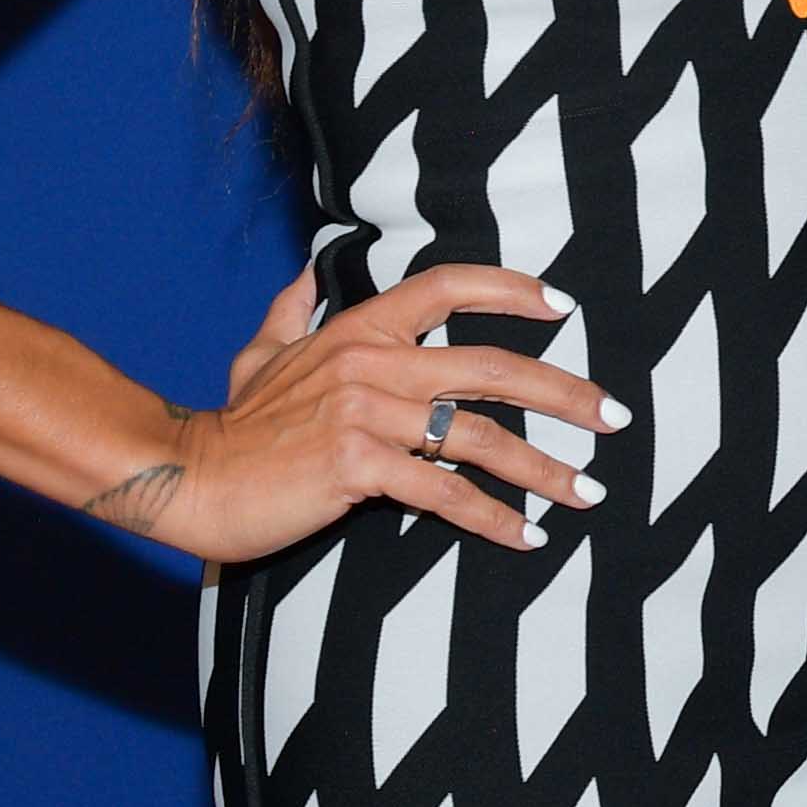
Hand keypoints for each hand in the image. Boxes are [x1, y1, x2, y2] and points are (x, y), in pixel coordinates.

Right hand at [92, 261, 614, 561]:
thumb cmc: (233, 424)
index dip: (511, 289)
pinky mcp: (358, 467)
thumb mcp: (258, 353)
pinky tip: (527, 535)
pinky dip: (493, 517)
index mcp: (357, 329)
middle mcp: (371, 363)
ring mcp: (366, 414)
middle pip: (493, 366)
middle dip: (566, 392)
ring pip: (480, 436)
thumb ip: (292, 311)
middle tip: (616, 417)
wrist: (190, 477)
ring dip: (544, 468)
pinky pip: (445, 493)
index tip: (565, 306)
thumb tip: (309, 271)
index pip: (447, 286)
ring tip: (589, 492)